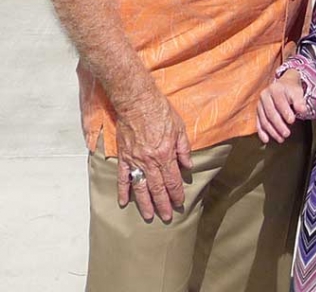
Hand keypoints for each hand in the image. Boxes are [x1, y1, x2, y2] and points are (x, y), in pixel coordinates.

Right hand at [115, 92, 191, 222]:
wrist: (137, 102)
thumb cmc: (160, 112)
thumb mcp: (179, 128)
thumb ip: (183, 149)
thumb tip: (188, 166)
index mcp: (165, 154)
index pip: (172, 180)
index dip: (176, 193)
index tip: (179, 203)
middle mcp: (149, 161)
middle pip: (157, 188)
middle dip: (163, 204)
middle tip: (167, 217)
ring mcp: (134, 160)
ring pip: (140, 187)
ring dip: (145, 203)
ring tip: (149, 216)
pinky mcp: (124, 157)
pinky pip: (123, 178)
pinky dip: (123, 190)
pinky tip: (124, 202)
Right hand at [256, 70, 307, 144]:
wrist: (283, 86)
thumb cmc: (290, 90)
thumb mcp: (297, 92)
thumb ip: (300, 101)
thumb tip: (303, 110)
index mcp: (275, 89)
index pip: (279, 102)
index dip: (285, 112)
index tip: (292, 121)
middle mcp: (264, 96)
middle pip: (270, 113)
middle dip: (278, 125)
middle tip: (286, 133)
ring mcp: (259, 104)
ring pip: (264, 120)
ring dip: (272, 131)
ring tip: (281, 138)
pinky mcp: (257, 112)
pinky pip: (258, 124)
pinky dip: (262, 133)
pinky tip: (266, 139)